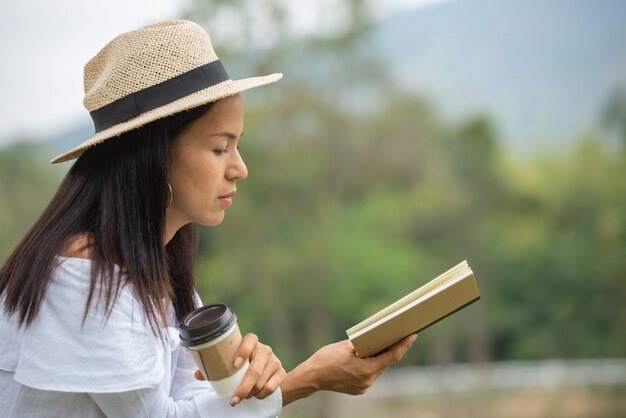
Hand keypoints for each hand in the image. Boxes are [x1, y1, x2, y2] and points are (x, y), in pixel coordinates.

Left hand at [194, 333, 285, 405]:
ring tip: (243, 397)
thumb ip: (216, 367)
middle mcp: (265, 349)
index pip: (250, 340)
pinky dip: (261, 395)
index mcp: (252, 342)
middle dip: (243, 387)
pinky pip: (271, 388)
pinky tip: (255, 396)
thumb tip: (197, 374)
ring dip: (250, 393)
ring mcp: (275, 361)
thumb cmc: (244, 366)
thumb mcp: (232, 363)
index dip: (243, 351)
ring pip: (262, 382)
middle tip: (233, 399)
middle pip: (255, 369)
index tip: (235, 364)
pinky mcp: (281, 373)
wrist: (268, 373)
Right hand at [281, 334, 416, 404]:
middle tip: (400, 335)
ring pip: (377, 369)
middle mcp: (367, 381)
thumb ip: (362, 344)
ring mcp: (363, 387)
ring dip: (379, 358)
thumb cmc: (326, 359)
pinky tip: (368, 356)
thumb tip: (374, 340)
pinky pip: (369, 374)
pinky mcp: (358, 389)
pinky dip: (370, 365)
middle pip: (385, 363)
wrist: (311, 377)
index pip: (392, 357)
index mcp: (366, 370)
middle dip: (391, 349)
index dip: (404, 345)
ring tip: (383, 344)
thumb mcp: (345, 346)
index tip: (412, 336)